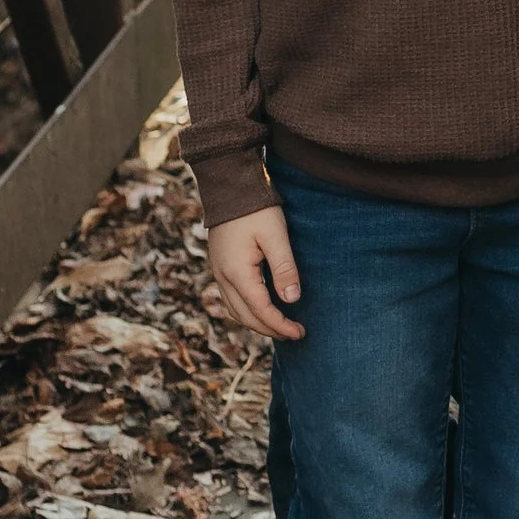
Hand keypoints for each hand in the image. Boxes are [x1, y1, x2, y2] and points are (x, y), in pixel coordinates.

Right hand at [207, 200, 302, 342]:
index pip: (260, 311)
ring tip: (279, 325)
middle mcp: (223, 277)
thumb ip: (284, 268)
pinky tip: (261, 307)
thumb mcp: (276, 236)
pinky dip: (246, 310)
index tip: (300, 333)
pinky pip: (230, 299)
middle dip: (269, 329)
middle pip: (245, 317)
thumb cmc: (256, 208)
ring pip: (235, 311)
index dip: (281, 325)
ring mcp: (218, 272)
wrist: (229, 185)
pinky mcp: (219, 266)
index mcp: (237, 273)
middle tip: (294, 333)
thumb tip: (291, 300)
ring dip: (256, 323)